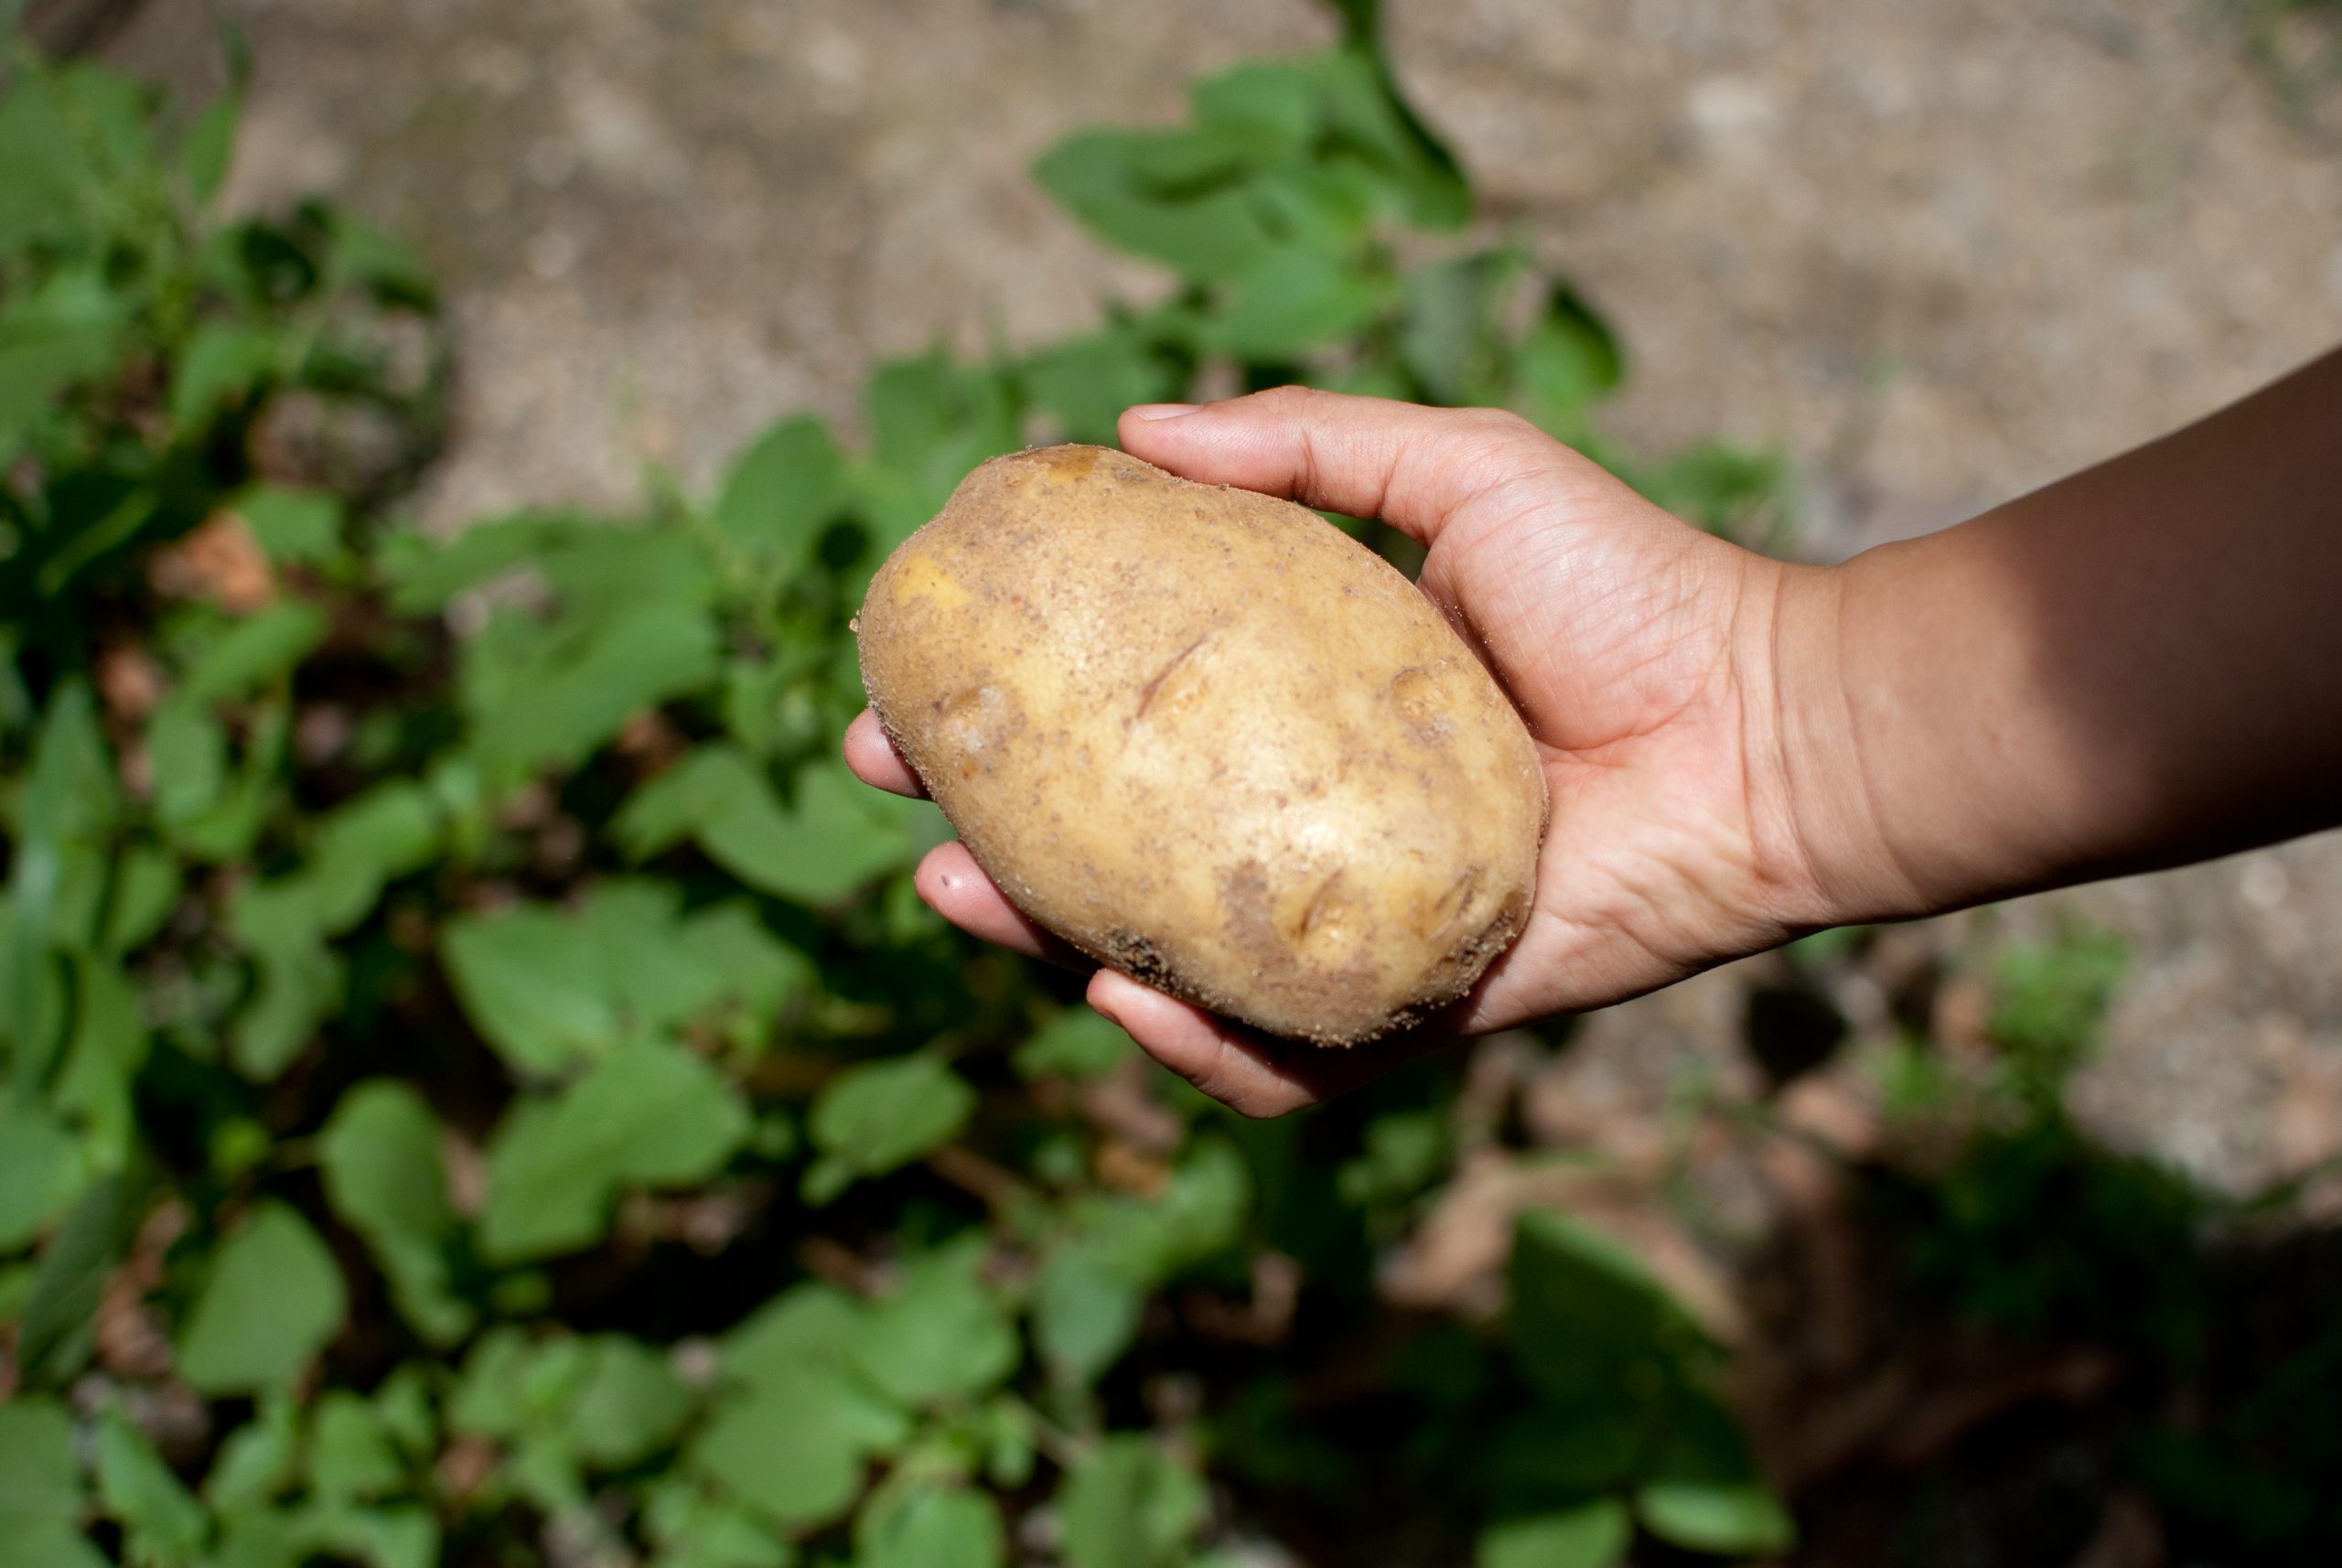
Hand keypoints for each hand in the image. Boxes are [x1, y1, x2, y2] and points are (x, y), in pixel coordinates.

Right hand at [845, 389, 1833, 1114]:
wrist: (1768, 722)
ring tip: (961, 893)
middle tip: (901, 791)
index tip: (921, 666)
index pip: (1124, 721)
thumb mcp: (1458, 473)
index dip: (1011, 703)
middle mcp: (1307, 831)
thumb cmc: (1629, 588)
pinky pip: (1283, 1061)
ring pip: (1169, 966)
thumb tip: (1126, 425)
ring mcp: (1351, 930)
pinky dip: (1199, 1049)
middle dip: (989, 832)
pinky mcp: (1413, 1017)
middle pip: (1116, 854)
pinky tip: (1122, 995)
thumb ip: (1308, 439)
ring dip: (1049, 945)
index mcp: (1301, 718)